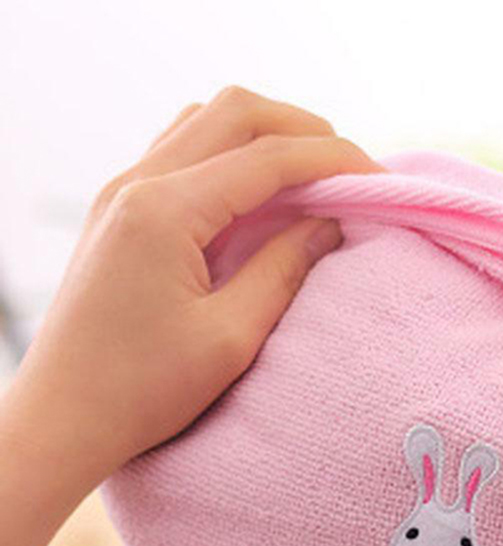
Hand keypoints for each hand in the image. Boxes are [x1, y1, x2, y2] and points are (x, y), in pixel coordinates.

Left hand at [7, 85, 383, 487]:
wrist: (64, 417)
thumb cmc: (144, 391)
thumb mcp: (231, 338)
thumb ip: (284, 270)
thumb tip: (328, 225)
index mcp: (165, 211)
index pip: (268, 157)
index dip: (333, 160)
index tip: (379, 179)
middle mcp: (137, 185)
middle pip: (235, 112)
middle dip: (303, 130)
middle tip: (351, 169)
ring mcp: (122, 193)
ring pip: (205, 121)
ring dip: (265, 135)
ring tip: (311, 175)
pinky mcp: (119, 212)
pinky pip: (181, 151)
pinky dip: (231, 155)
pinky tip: (259, 194)